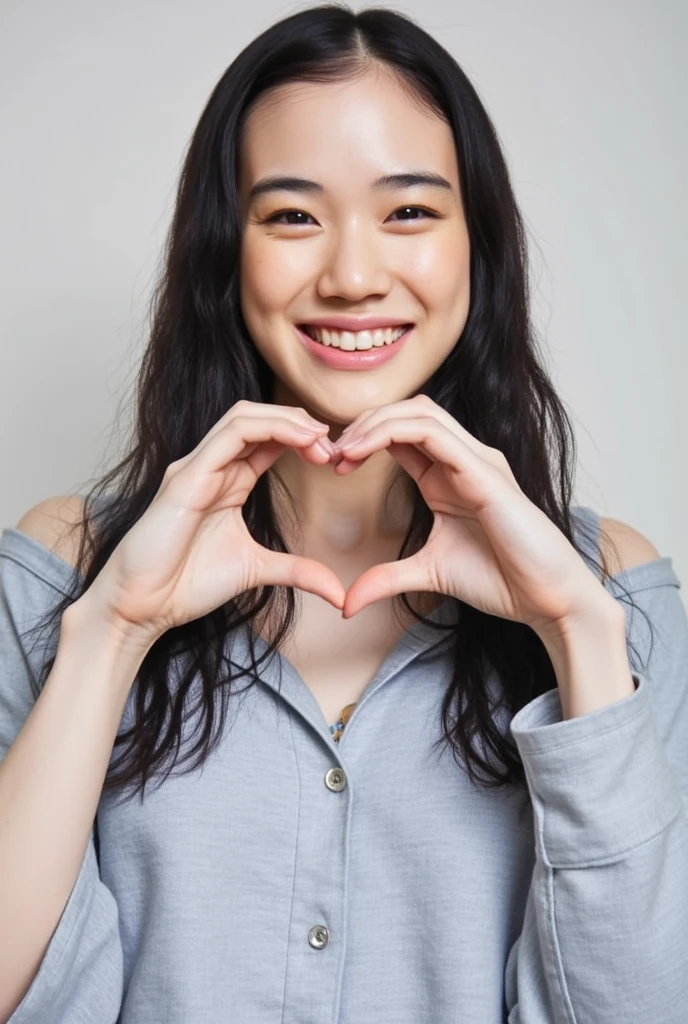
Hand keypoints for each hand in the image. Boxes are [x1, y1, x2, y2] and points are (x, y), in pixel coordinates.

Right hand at [80, 401, 345, 644]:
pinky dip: (269, 429)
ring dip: (288, 420)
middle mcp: (211, 466)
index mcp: (227, 481)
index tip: (337, 459)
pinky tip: (299, 441)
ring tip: (320, 440)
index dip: (305, 440)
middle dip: (301, 424)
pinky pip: (230, 434)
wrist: (142, 607)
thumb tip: (339, 593)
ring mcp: (196, 467)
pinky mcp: (186, 477)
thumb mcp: (257, 570)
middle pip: (258, 418)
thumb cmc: (186, 584)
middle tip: (335, 448)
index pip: (268, 439)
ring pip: (244, 416)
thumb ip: (298, 572)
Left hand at [331, 395, 615, 632]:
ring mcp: (477, 461)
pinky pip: (433, 434)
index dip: (363, 439)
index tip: (333, 464)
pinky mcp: (485, 472)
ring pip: (419, 413)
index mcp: (448, 475)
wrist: (547, 598)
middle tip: (331, 453)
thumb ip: (388, 579)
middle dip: (364, 423)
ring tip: (343, 450)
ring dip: (373, 423)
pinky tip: (362, 452)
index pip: (402, 434)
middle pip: (408, 412)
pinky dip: (392, 433)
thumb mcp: (429, 575)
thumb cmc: (502, 579)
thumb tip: (348, 601)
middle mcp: (464, 459)